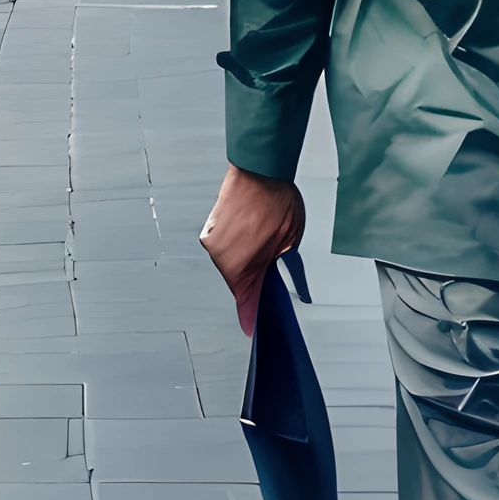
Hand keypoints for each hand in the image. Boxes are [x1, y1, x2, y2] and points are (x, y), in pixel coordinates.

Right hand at [201, 165, 304, 336]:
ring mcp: (212, 242)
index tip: (251, 330)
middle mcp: (220, 256)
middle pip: (237, 282)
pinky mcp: (209, 229)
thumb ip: (275, 268)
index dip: (250, 317)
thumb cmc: (277, 201)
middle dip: (254, 278)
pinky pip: (224, 247)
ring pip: (230, 263)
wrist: (259, 169)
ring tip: (263, 239)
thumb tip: (270, 283)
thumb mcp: (289, 243)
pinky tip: (250, 232)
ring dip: (245, 259)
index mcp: (240, 265)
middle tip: (271, 263)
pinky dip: (236, 246)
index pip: (245, 302)